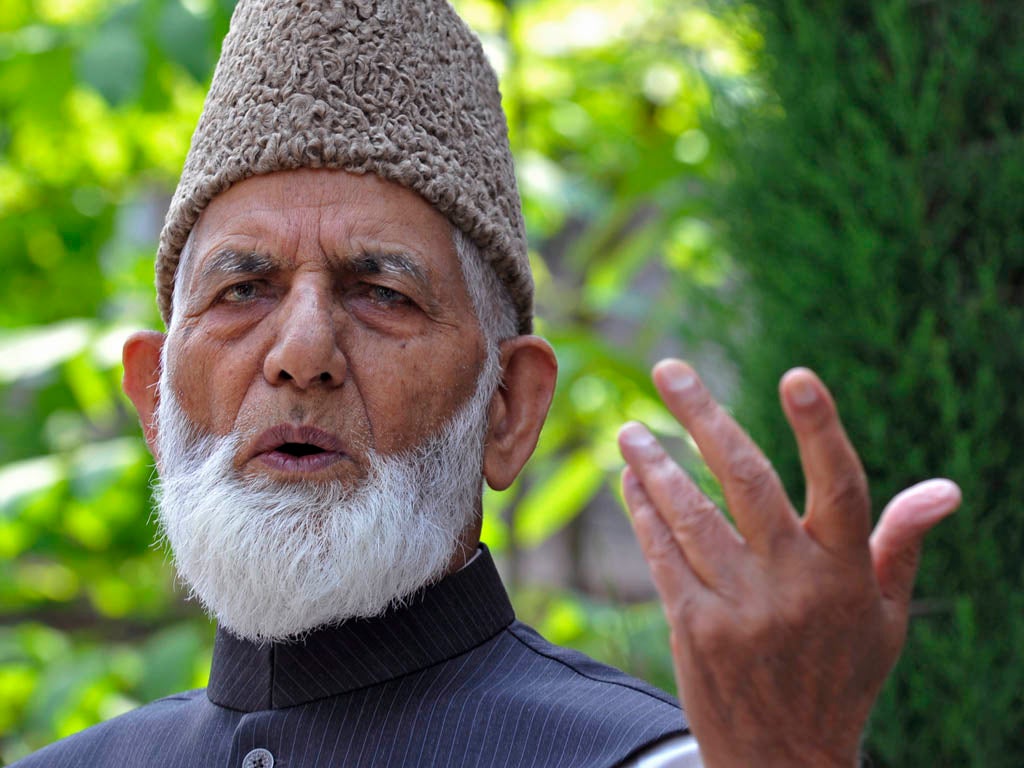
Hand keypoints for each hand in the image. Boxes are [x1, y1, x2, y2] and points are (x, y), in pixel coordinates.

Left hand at [617, 361, 960, 767]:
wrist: (785, 758)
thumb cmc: (841, 673)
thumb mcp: (886, 616)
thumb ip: (902, 544)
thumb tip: (946, 488)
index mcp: (846, 572)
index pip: (840, 484)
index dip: (820, 428)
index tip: (796, 375)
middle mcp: (793, 583)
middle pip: (746, 482)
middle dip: (703, 418)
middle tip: (669, 369)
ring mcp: (739, 607)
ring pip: (690, 515)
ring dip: (655, 465)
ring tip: (629, 430)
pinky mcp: (694, 628)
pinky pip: (663, 556)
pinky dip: (644, 512)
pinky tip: (630, 480)